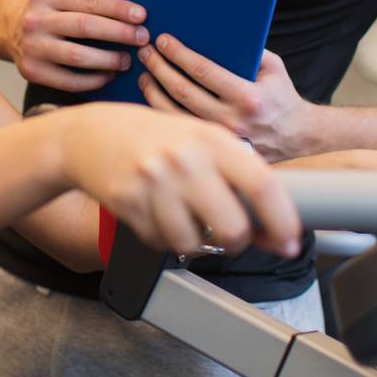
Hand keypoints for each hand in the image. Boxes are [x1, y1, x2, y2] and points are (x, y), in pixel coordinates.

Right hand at [7, 0, 148, 92]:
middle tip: (142, 37)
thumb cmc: (48, 10)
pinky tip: (108, 75)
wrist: (7, 28)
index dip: (118, 8)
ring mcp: (32, 48)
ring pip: (77, 57)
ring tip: (127, 60)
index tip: (141, 15)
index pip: (89, 0)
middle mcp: (36, 20)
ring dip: (108, 60)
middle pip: (85, 27)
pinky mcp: (32, 72)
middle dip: (119, 33)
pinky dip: (92, 80)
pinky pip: (69, 81)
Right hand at [57, 103, 302, 258]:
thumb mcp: (197, 137)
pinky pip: (161, 242)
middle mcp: (185, 159)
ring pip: (194, 243)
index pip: (262, 184)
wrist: (88, 134)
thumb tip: (269, 221)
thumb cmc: (151, 137)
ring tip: (184, 217)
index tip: (288, 242)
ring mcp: (154, 183)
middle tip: (232, 237)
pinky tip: (157, 213)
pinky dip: (165, 237)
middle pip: (232, 228)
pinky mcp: (129, 203)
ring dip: (196, 241)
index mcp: (211, 138)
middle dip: (237, 242)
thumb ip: (233, 171)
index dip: (282, 220)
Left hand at [137, 39, 309, 162]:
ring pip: (175, 115)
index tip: (162, 40)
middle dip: (160, 69)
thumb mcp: (273, 67)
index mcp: (249, 97)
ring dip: (154, 92)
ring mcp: (221, 139)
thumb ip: (248, 51)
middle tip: (146, 53)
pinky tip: (153, 99)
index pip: (204, 71)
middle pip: (183, 92)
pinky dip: (162, 114)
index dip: (179, 54)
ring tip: (145, 75)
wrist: (298, 136)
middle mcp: (233, 121)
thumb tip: (212, 33)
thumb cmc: (282, 95)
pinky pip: (181, 131)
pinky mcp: (214, 150)